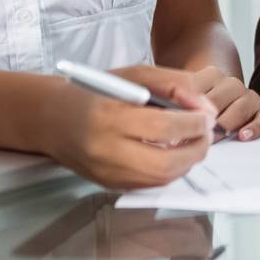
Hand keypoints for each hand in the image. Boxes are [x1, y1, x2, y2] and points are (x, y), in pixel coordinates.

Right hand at [40, 65, 217, 189]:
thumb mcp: (134, 74)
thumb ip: (174, 84)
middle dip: (196, 149)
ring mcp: (106, 173)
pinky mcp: (108, 185)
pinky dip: (169, 171)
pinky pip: (149, 185)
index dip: (193, 124)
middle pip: (165, 163)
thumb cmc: (95, 92)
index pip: (163, 127)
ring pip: (160, 179)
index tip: (207, 116)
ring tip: (193, 143)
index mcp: (110, 117)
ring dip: (186, 163)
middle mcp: (106, 150)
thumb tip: (205, 108)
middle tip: (207, 135)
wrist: (52, 118)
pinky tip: (173, 154)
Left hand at [181, 65, 259, 140]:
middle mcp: (231, 83)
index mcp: (211, 75)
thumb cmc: (200, 104)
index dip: (186, 112)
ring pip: (240, 108)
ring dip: (226, 126)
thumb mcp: (185, 97)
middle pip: (218, 102)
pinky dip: (255, 127)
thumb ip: (177, 105)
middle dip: (204, 122)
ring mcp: (248, 95)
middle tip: (192, 138)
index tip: (175, 127)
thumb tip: (167, 126)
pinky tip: (242, 136)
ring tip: (213, 139)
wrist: (222, 94)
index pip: (197, 91)